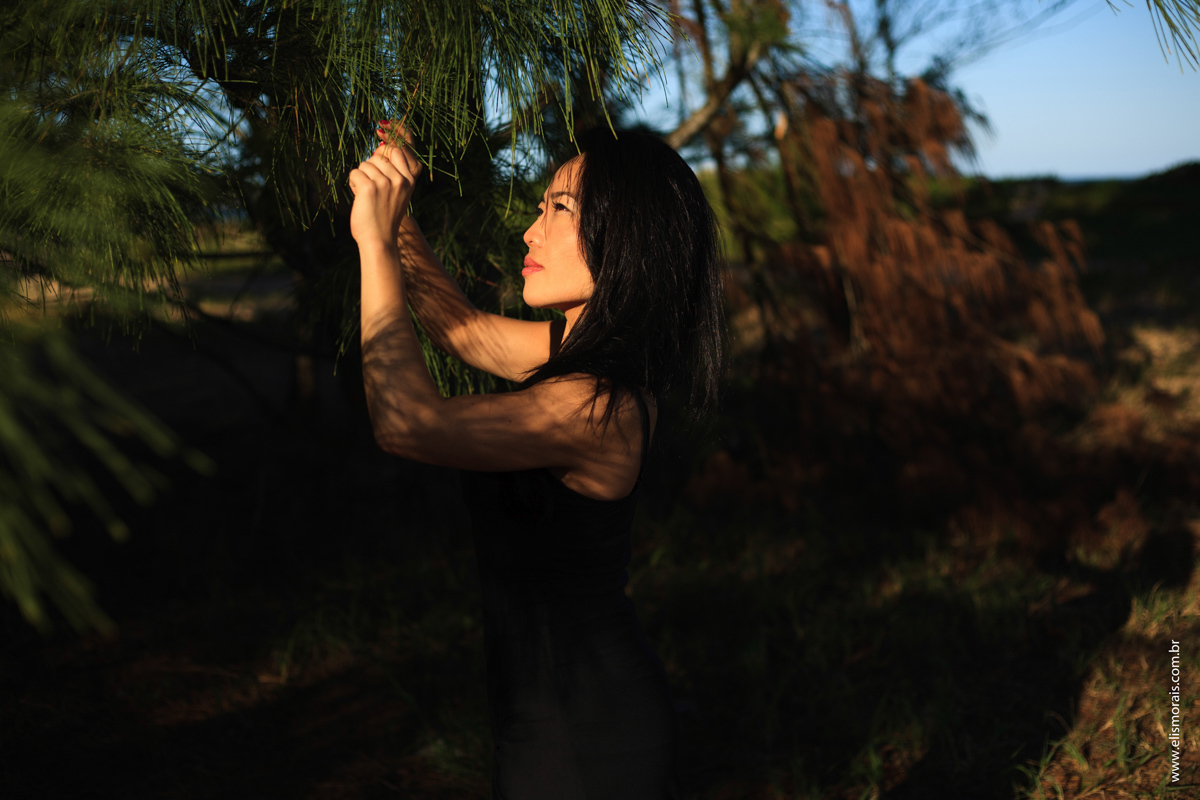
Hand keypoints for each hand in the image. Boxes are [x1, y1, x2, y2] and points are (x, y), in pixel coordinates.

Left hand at [348, 121, 423, 247]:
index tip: (383, 125)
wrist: (380, 241)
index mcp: (410, 179)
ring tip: (368, 197)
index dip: (393, 132)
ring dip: (361, 178)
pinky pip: (355, 173)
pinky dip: (353, 185)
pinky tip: (361, 199)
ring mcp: (386, 182)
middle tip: (374, 189)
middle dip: (371, 168)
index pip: (402, 146)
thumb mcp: (398, 191)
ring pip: (365, 164)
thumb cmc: (385, 216)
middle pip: (379, 155)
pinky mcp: (370, 187)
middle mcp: (401, 178)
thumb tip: (382, 143)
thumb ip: (393, 169)